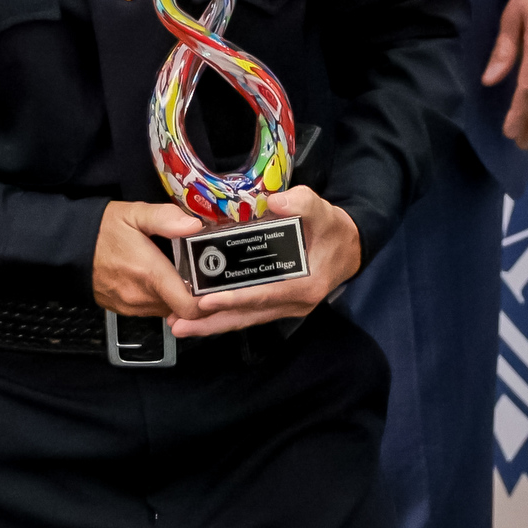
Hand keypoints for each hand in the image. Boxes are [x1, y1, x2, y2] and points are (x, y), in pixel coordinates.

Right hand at [91, 199, 205, 319]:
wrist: (67, 247)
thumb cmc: (103, 228)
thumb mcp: (134, 214)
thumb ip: (166, 218)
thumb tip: (194, 225)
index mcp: (150, 274)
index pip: (189, 306)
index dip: (209, 301)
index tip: (217, 284)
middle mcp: (142, 297)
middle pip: (183, 309)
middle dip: (197, 295)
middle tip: (206, 273)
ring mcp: (131, 306)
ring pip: (168, 310)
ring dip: (178, 297)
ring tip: (184, 274)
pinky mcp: (123, 309)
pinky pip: (152, 309)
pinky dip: (162, 299)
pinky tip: (161, 279)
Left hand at [168, 184, 364, 335]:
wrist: (349, 248)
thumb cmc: (332, 229)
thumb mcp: (323, 210)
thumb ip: (302, 203)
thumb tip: (274, 201)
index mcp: (306, 284)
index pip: (265, 295)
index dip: (235, 299)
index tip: (205, 301)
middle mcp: (295, 303)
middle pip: (248, 316)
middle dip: (212, 322)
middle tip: (178, 324)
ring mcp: (286, 308)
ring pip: (245, 320)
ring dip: (212, 324)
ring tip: (179, 325)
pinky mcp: (278, 306)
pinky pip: (249, 315)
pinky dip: (224, 316)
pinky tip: (200, 317)